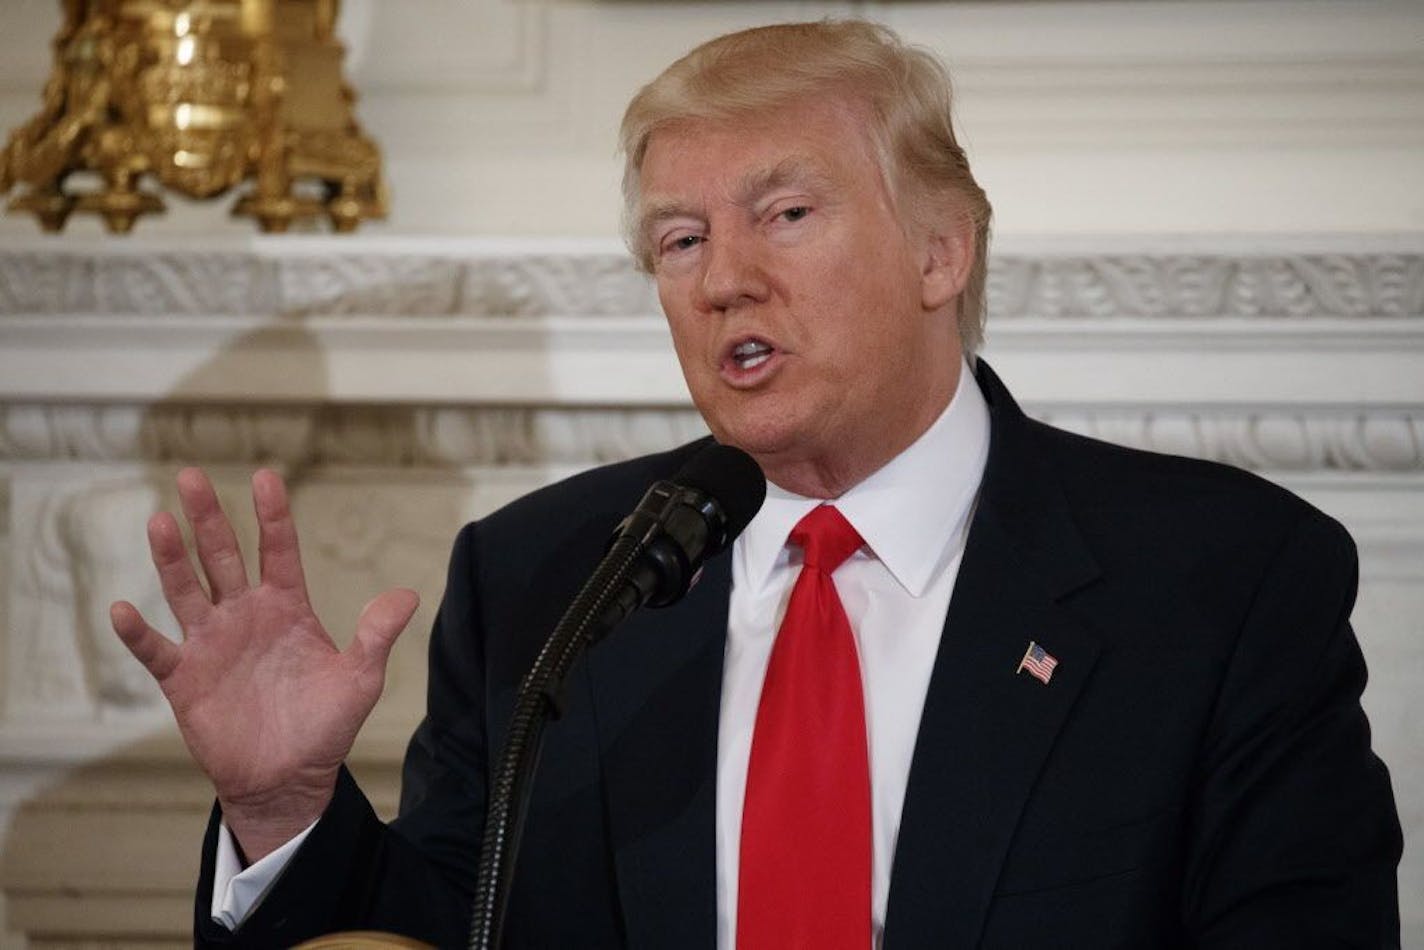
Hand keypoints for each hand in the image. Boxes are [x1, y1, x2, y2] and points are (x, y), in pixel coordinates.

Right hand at [110, 468, 418, 860]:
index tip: (265, 477)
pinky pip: (156, 650)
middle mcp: (244, 615)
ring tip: (160, 521)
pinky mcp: (184, 679)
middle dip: (209, 518)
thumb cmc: (325, 727)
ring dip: (172, 559)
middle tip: (192, 476)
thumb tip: (408, 595)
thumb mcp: (359, 679)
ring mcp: (211, 643)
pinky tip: (122, 608)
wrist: (289, 779)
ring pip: (186, 590)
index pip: (277, 550)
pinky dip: (138, 632)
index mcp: (287, 607)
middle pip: (222, 557)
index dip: (272, 516)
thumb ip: (376, 635)